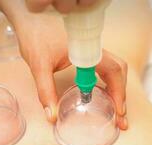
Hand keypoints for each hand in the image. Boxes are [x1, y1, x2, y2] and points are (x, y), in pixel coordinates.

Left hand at [0, 1, 127, 129]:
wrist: (30, 20)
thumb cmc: (35, 36)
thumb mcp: (39, 66)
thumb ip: (46, 91)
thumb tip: (52, 116)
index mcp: (87, 50)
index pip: (113, 70)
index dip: (118, 91)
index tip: (118, 110)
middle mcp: (94, 50)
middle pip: (119, 71)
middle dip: (121, 94)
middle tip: (119, 115)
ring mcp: (92, 52)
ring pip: (114, 70)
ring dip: (117, 89)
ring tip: (115, 109)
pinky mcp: (88, 55)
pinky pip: (105, 69)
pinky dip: (109, 84)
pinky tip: (104, 95)